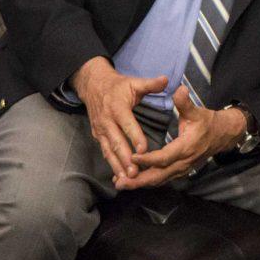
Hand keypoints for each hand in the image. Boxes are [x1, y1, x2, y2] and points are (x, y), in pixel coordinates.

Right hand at [71, 56, 166, 180]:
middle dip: (126, 159)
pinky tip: (119, 175)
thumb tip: (167, 80)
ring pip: (109, 151)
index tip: (144, 150)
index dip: (135, 137)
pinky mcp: (98, 136)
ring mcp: (101, 130)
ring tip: (128, 179)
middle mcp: (107, 121)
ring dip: (118, 165)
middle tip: (136, 173)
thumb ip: (150, 84)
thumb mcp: (134, 82)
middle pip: (117, 142)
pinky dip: (111, 164)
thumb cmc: (118, 86)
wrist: (93, 86)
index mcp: (117, 108)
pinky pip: (105, 152)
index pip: (127, 125)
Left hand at [117, 86, 245, 189]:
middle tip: (120, 182)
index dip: (148, 159)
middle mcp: (183, 162)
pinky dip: (147, 182)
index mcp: (186, 147)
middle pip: (159, 176)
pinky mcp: (180, 172)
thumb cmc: (207, 122)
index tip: (132, 157)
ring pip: (159, 180)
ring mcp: (182, 169)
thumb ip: (185, 103)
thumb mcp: (197, 111)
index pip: (165, 158)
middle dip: (139, 180)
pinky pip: (162, 179)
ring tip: (120, 184)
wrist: (222, 135)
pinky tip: (133, 181)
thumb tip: (179, 90)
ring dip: (140, 183)